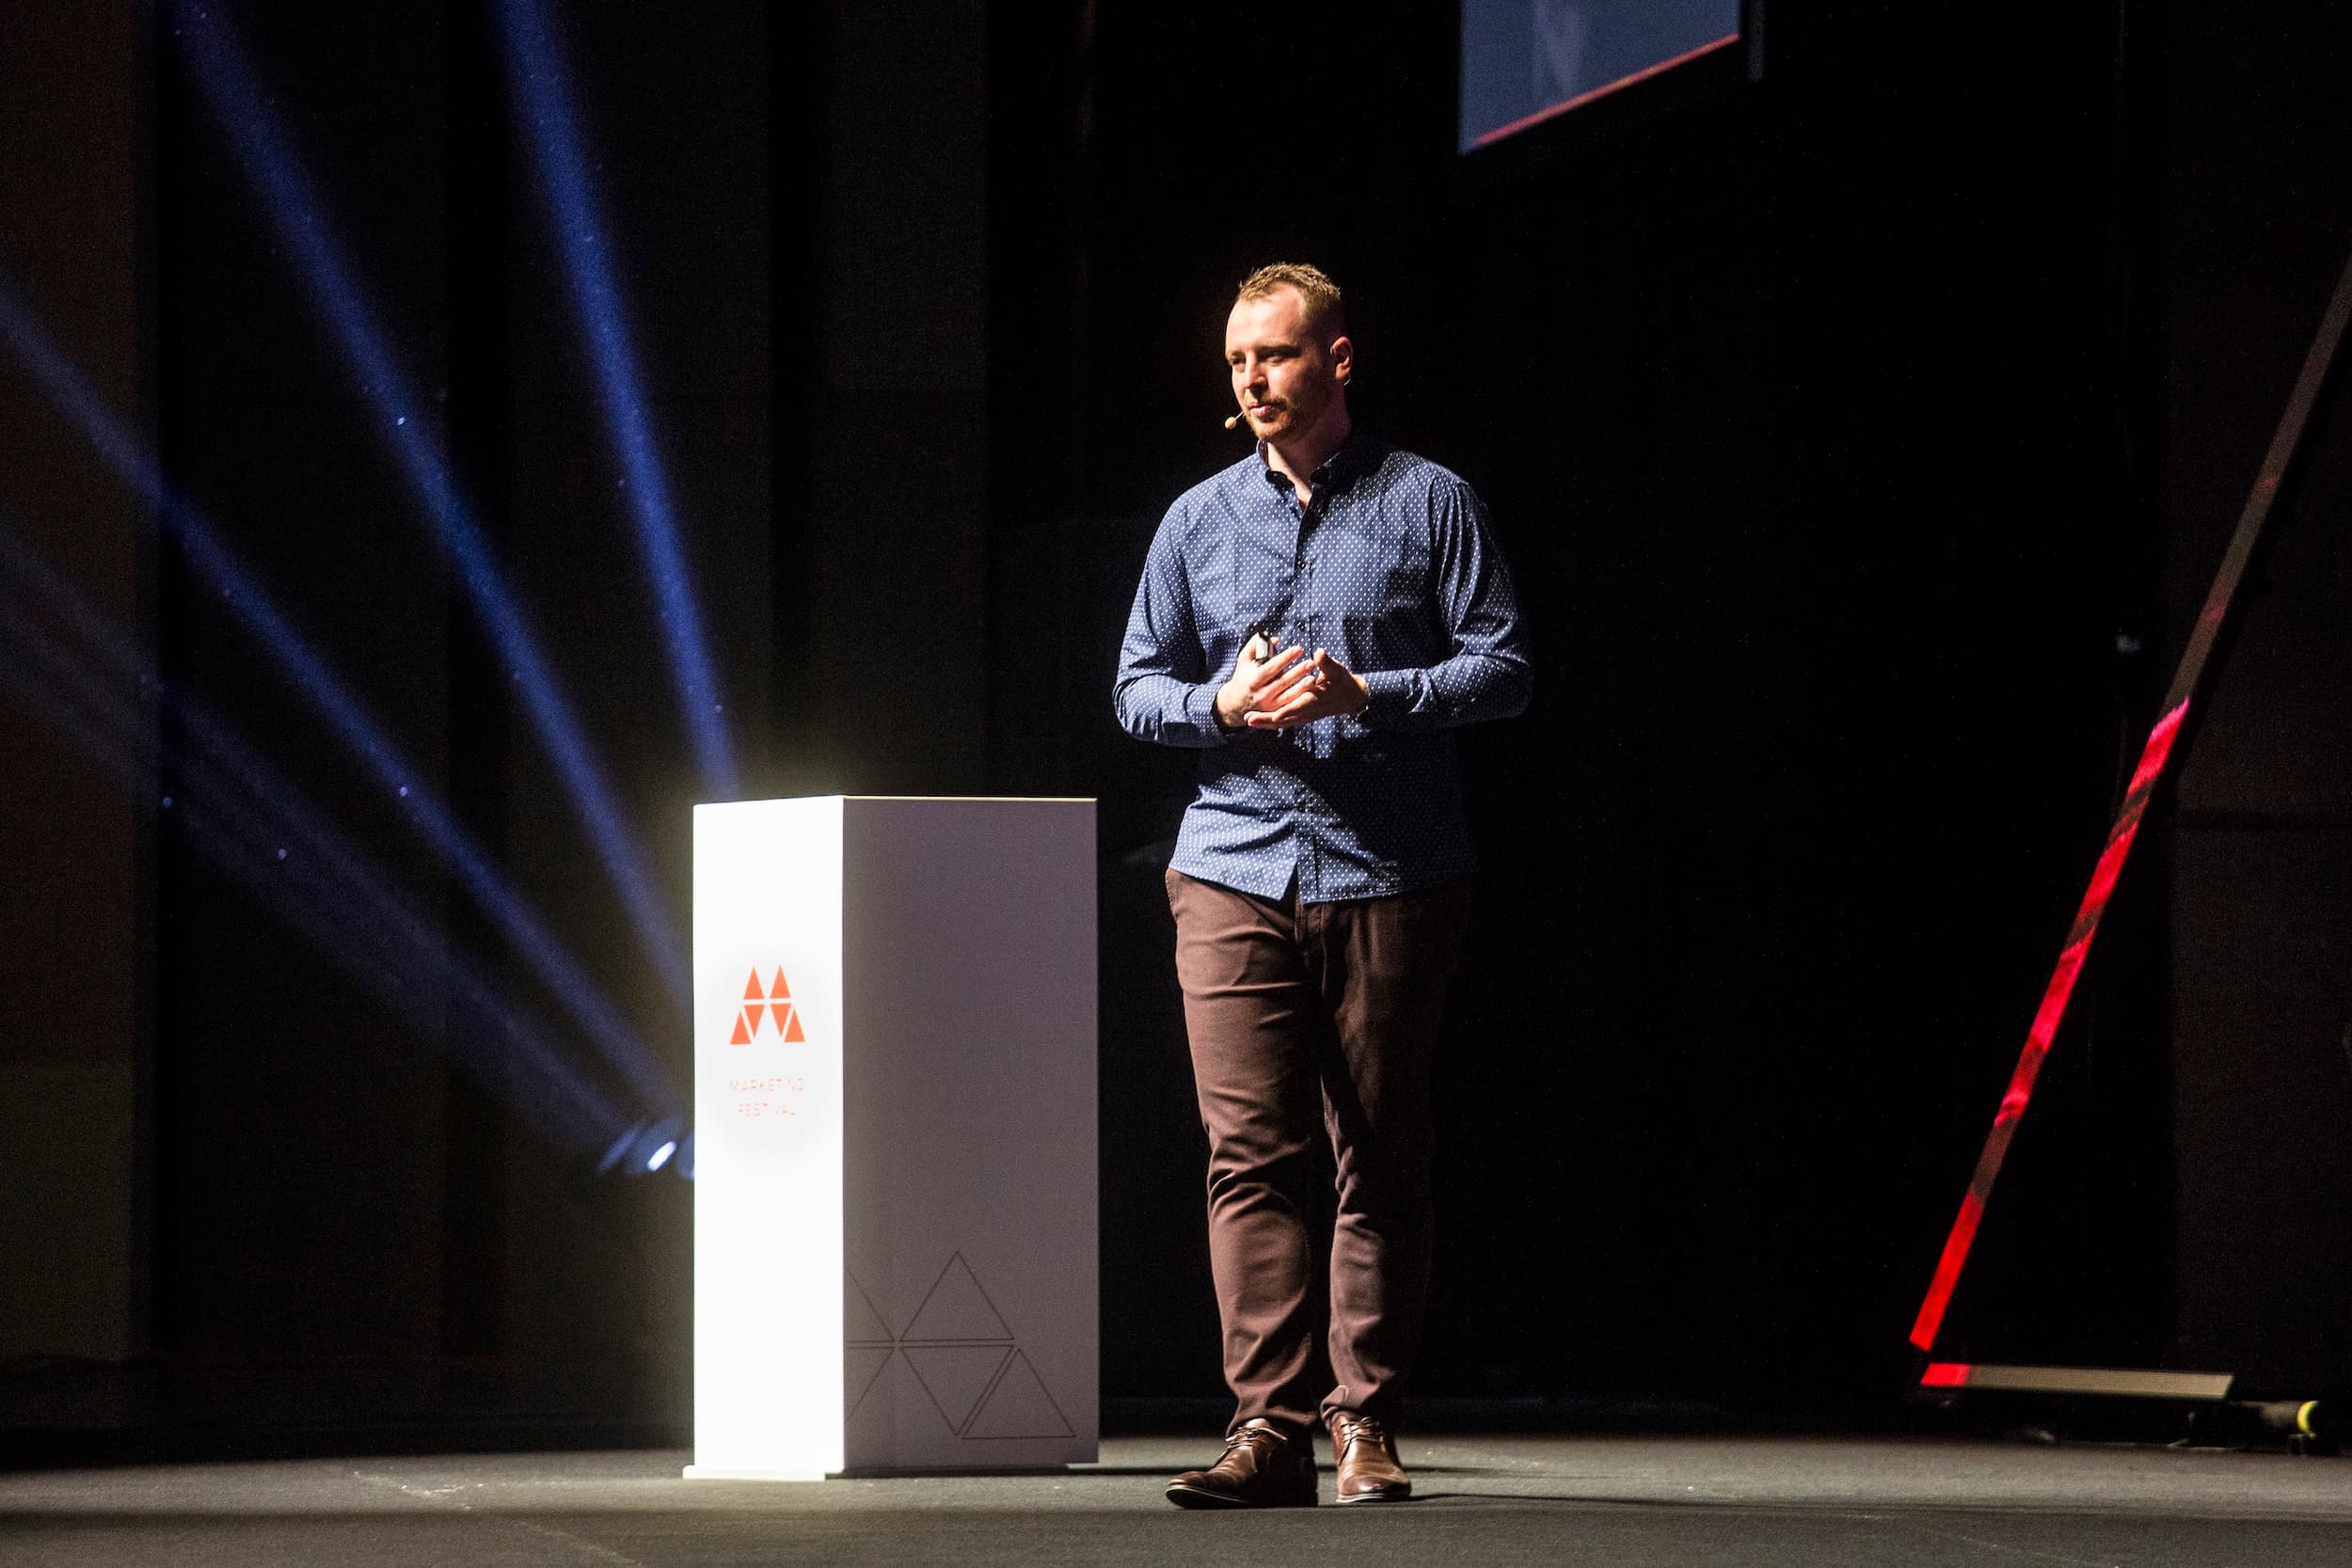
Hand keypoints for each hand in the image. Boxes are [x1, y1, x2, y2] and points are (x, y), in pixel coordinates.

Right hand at [1214, 635, 1318, 730]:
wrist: (1235, 704)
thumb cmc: (1243, 676)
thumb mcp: (1244, 660)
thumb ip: (1255, 646)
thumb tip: (1274, 639)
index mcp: (1254, 679)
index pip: (1271, 667)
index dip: (1285, 658)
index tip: (1298, 649)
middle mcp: (1261, 694)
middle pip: (1282, 682)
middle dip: (1298, 672)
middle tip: (1312, 662)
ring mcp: (1269, 705)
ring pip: (1288, 696)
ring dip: (1302, 687)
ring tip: (1314, 677)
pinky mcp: (1276, 712)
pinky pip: (1290, 705)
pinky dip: (1301, 697)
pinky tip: (1311, 690)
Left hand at [1243, 647, 1368, 729]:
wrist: (1349, 697)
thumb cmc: (1342, 681)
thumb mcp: (1336, 670)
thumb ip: (1326, 663)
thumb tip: (1319, 654)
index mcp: (1316, 699)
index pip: (1300, 707)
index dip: (1287, 711)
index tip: (1274, 715)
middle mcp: (1309, 710)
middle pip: (1286, 719)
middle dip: (1267, 720)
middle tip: (1249, 719)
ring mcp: (1305, 715)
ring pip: (1283, 722)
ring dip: (1266, 722)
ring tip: (1249, 721)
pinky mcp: (1302, 716)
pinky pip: (1285, 721)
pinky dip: (1271, 722)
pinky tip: (1259, 721)